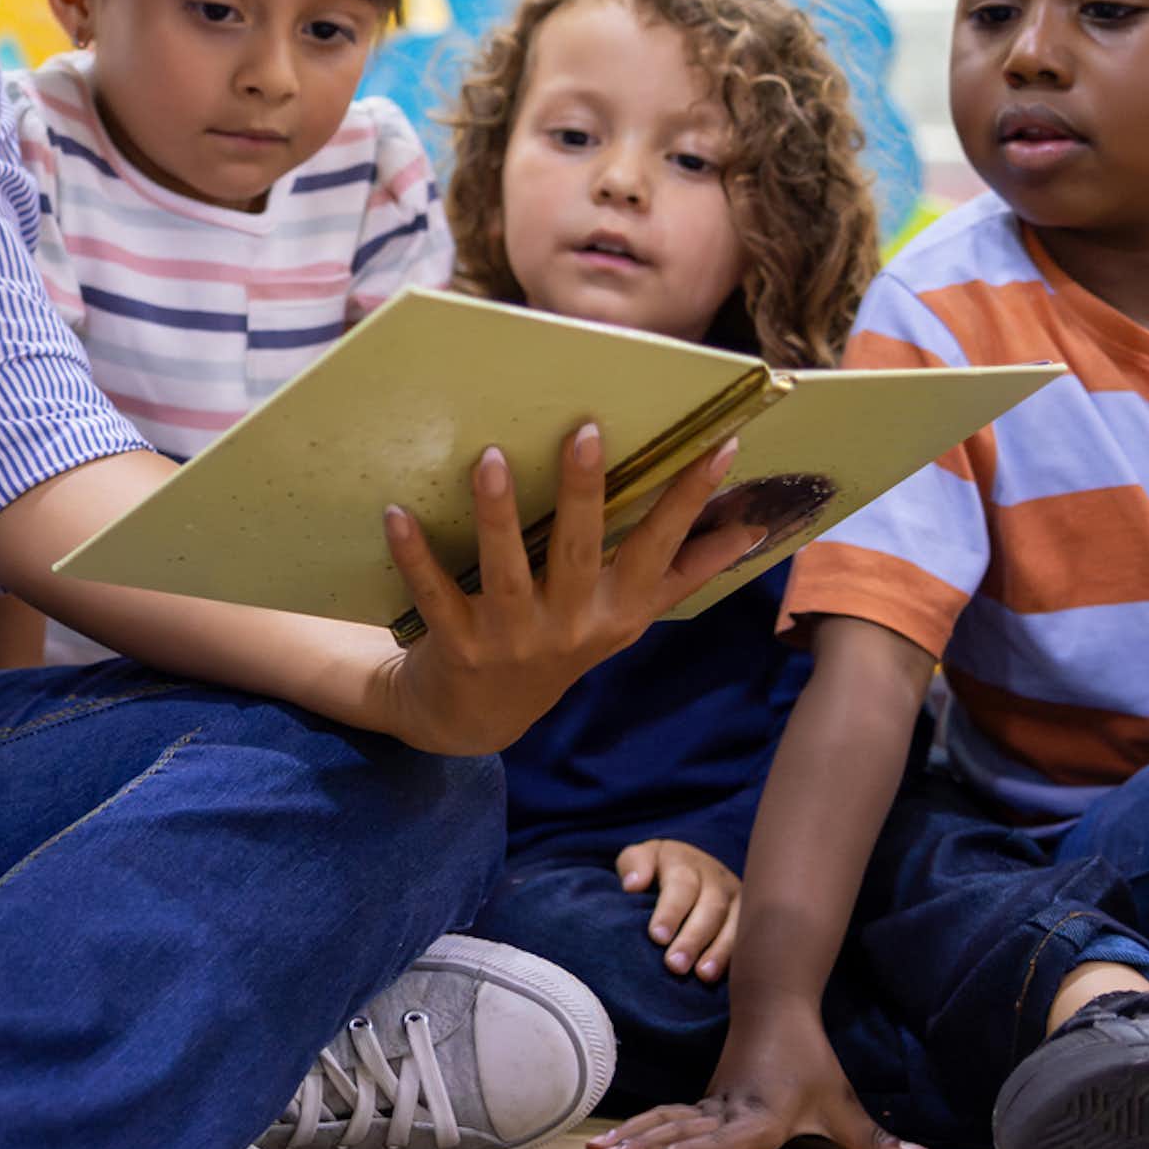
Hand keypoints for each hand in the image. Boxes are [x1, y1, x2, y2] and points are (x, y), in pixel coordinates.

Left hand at [364, 425, 760, 756]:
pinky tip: (397, 514)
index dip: (690, 501)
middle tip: (585, 430)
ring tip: (489, 457)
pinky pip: (433, 594)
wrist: (475, 718)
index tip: (719, 446)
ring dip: (496, 515)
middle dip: (585, 493)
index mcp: (617, 612)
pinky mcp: (457, 646)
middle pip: (581, 551)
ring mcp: (512, 639)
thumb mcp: (625, 617)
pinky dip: (414, 556)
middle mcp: (571, 627)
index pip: (663, 548)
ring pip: (507, 571)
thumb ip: (683, 573)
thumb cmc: (559, 646)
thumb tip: (752, 529)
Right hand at [588, 1020, 927, 1148]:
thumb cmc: (811, 1060)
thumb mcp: (843, 1103)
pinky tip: (607, 1141)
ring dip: (629, 1137)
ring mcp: (709, 1104)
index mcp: (758, 1117)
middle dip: (641, 1148)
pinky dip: (634, 1127)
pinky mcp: (700, 1099)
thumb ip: (875, 1141)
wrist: (776, 1006)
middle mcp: (726, 1112)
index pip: (720, 1143)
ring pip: (663, 1121)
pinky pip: (662, 1115)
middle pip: (678, 1133)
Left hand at [617, 837, 738, 981]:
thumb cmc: (656, 869)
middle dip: (693, 938)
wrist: (689, 866)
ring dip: (719, 951)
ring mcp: (736, 898)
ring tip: (703, 975)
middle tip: (675, 964)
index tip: (657, 936)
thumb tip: (633, 885)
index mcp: (685, 862)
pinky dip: (736, 958)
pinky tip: (724, 977)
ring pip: (734, 924)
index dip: (671, 911)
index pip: (681, 884)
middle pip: (711, 907)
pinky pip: (748, 938)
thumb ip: (633, 865)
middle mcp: (715, 878)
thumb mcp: (640, 857)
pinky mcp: (749, 918)